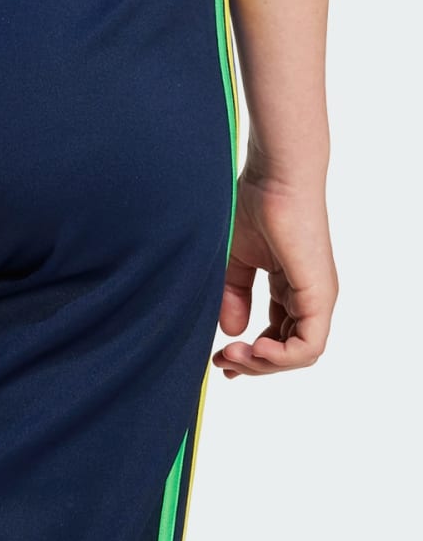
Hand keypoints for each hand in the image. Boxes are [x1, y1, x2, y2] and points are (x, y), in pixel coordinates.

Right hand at [215, 174, 336, 377]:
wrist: (272, 176)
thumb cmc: (251, 204)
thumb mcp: (234, 258)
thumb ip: (233, 294)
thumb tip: (231, 331)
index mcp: (290, 288)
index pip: (277, 334)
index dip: (250, 352)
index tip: (219, 356)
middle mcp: (308, 298)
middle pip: (287, 350)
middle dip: (253, 363)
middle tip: (221, 362)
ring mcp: (317, 299)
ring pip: (300, 354)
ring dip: (264, 363)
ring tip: (232, 356)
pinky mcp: (319, 296)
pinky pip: (308, 345)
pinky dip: (281, 356)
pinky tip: (254, 350)